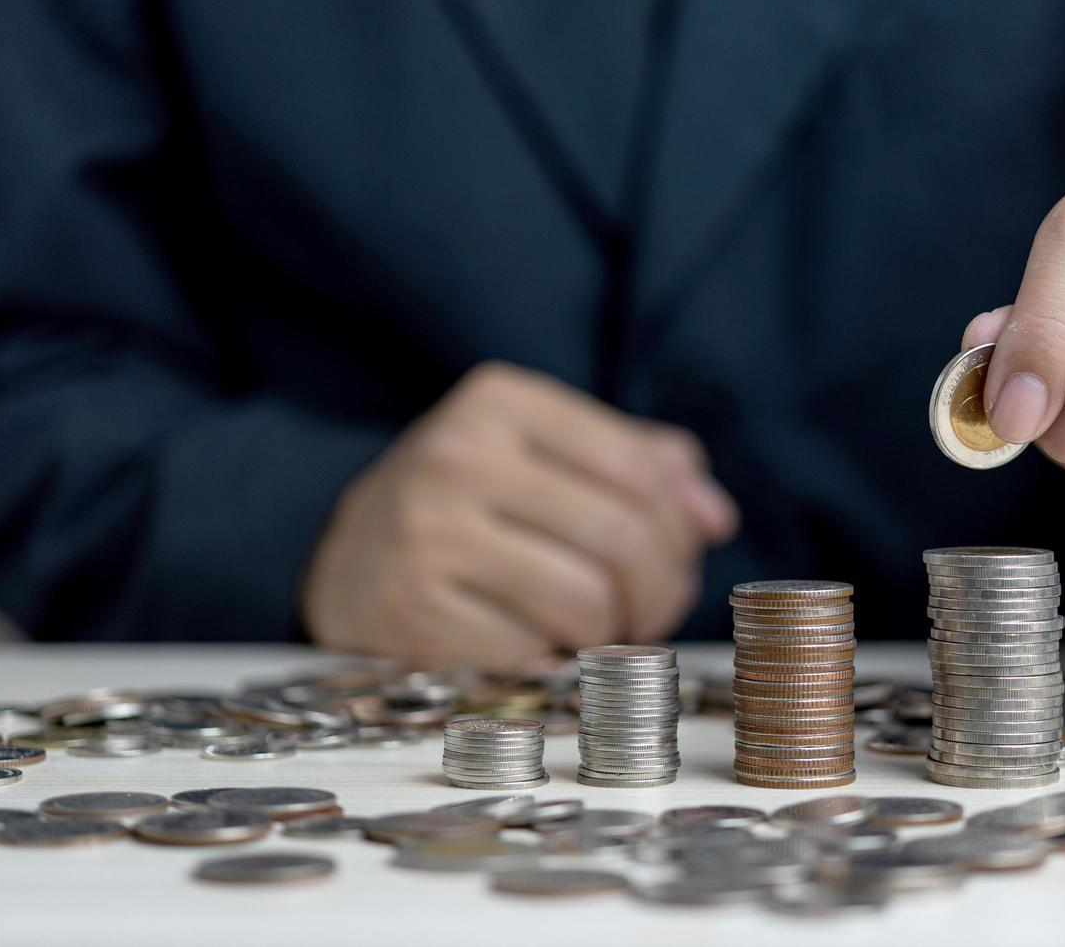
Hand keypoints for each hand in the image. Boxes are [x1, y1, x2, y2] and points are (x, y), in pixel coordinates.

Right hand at [301, 362, 737, 669]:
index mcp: (502, 401)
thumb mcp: (548, 456)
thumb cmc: (476, 504)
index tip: (676, 562)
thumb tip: (713, 516)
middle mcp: (457, 456)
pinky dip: (559, 664)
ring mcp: (427, 536)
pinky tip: (547, 649)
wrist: (351, 558)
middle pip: (622, 539)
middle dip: (659, 592)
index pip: (643, 470)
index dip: (679, 531)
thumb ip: (642, 468)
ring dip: (611, 634)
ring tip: (597, 630)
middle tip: (649, 613)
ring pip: (585, 603)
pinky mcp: (411, 614)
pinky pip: (533, 655)